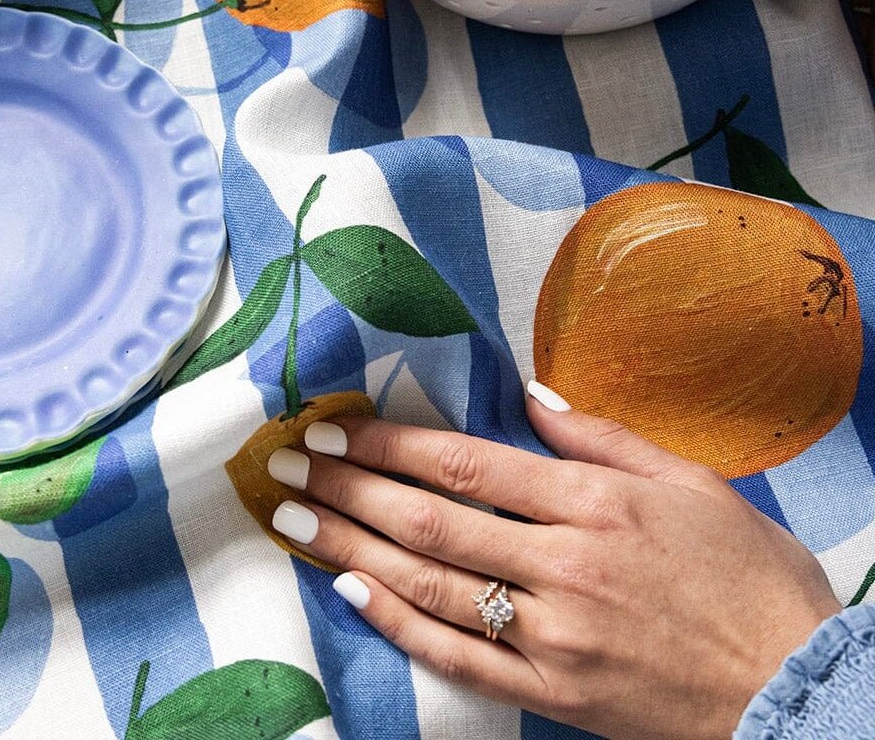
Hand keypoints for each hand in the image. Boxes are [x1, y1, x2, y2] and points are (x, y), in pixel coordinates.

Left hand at [266, 384, 840, 739]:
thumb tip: (532, 393)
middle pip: (429, 519)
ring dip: (352, 549)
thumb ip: (602, 436)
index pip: (465, 463)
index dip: (389, 444)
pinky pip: (460, 658)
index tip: (337, 428)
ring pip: (429, 584)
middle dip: (348, 489)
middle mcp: (564, 564)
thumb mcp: (689, 482)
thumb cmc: (748, 575)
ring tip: (294, 521)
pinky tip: (351, 593)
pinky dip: (400, 625)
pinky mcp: (553, 692)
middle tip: (289, 464)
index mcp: (594, 501)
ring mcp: (553, 634)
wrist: (797, 687)